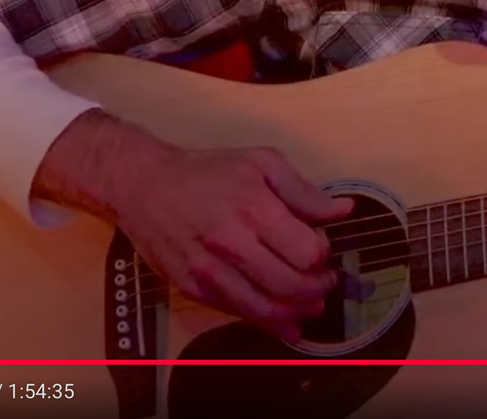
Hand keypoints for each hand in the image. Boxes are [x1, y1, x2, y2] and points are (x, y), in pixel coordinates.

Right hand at [36, 112, 351, 340]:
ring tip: (312, 306)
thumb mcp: (261, 163)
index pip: (307, 252)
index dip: (324, 255)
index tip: (323, 248)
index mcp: (253, 208)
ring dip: (297, 313)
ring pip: (265, 309)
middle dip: (318, 288)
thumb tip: (344, 210)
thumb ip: (304, 191)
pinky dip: (267, 323)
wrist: (142, 185)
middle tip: (327, 282)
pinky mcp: (193, 288)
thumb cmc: (207, 170)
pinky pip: (237, 313)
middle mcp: (231, 244)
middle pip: (291, 285)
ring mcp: (209, 271)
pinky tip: (285, 323)